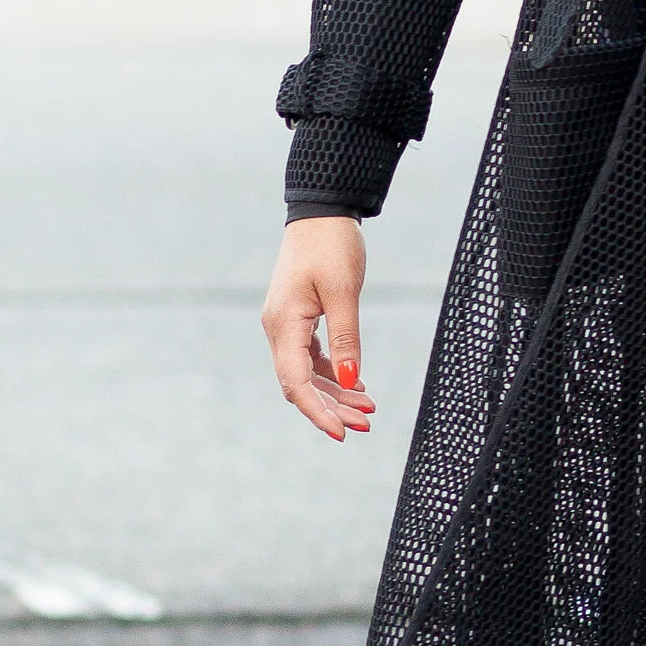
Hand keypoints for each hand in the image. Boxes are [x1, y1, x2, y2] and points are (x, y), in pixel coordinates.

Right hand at [262, 216, 373, 441]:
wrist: (321, 212)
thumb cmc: (331, 246)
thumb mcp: (344, 292)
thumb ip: (346, 338)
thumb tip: (350, 381)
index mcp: (284, 324)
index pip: (296, 383)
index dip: (318, 412)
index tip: (343, 433)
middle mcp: (278, 329)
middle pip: (301, 384)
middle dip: (332, 408)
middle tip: (367, 424)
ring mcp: (286, 325)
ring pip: (307, 373)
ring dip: (335, 393)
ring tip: (367, 408)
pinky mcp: (297, 319)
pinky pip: (311, 357)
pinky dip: (333, 373)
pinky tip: (355, 382)